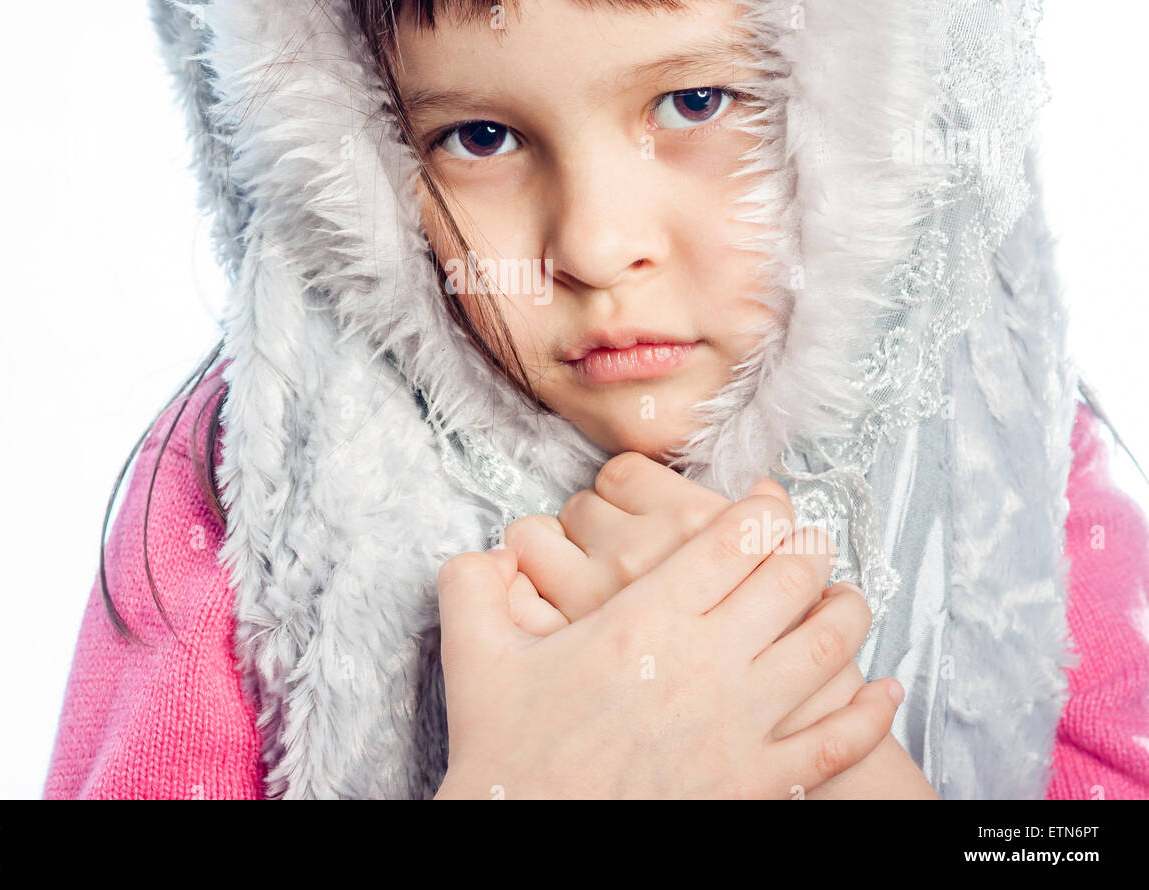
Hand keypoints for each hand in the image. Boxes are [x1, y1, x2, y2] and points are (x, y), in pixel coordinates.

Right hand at [433, 494, 901, 798]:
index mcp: (644, 620)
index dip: (762, 511)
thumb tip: (490, 552)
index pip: (732, 538)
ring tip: (845, 596)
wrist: (533, 850)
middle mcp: (704, 662)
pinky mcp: (757, 784)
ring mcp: (739, 726)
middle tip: (808, 541)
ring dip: (845, 612)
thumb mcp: (476, 660)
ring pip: (824, 648)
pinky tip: (882, 689)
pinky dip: (869, 711)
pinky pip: (836, 740)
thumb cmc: (510, 760)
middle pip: (788, 580)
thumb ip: (473, 587)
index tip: (767, 505)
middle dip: (807, 549)